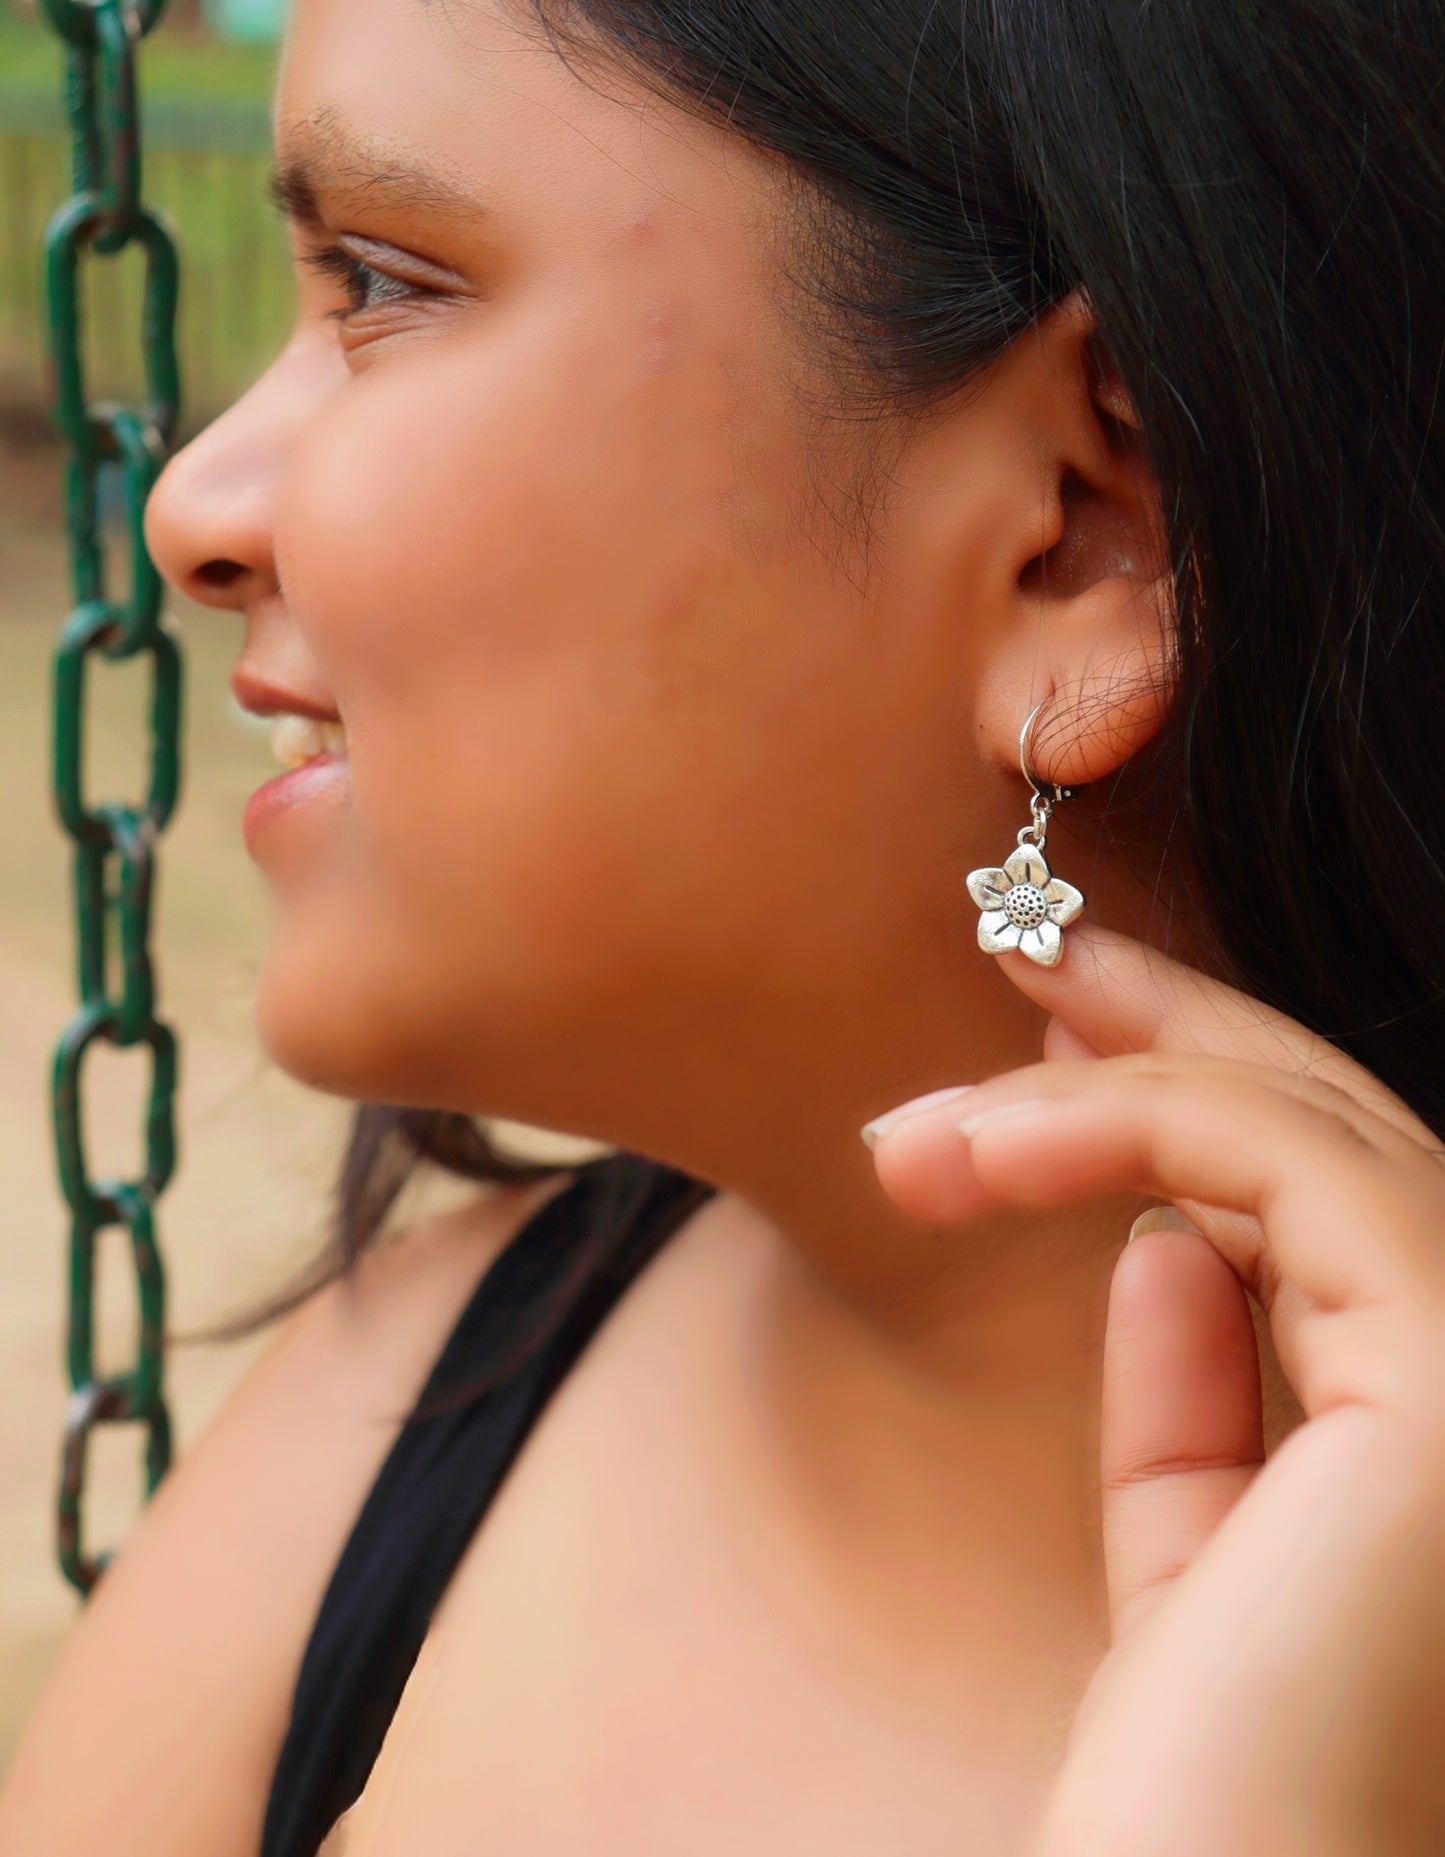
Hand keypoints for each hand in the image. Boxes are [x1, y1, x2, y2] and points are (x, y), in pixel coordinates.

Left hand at [863, 923, 1444, 1856]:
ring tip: (929, 1109)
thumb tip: (1174, 1242)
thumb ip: (1205, 1399)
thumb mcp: (1194, 1557)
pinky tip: (978, 1153)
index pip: (1352, 1220)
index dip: (1209, 1108)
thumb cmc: (1198, 1789)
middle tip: (1031, 953)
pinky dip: (1114, 1125)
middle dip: (1176, 1035)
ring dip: (1100, 1082)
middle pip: (1348, 1141)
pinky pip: (1273, 1164)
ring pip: (1310, 1132)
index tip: (1068, 1039)